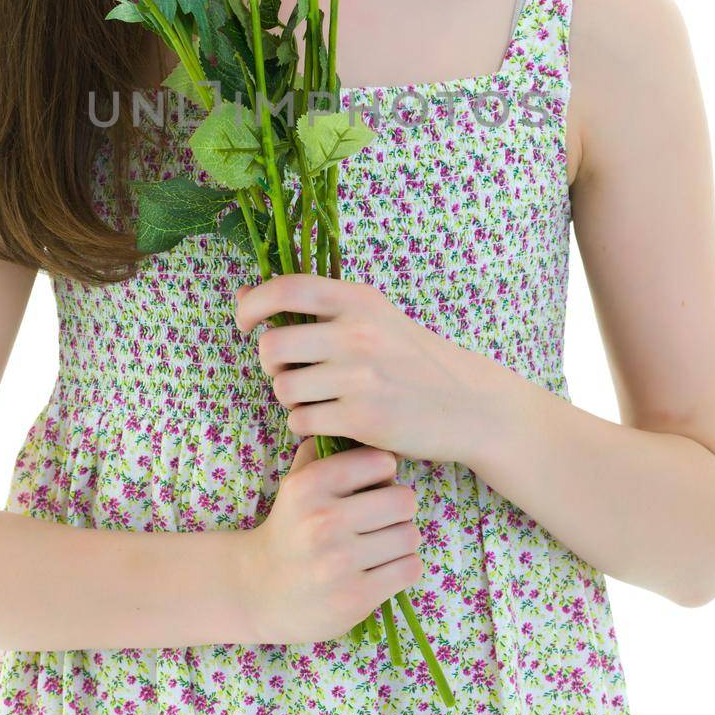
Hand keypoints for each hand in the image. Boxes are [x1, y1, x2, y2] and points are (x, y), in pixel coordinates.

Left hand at [235, 273, 478, 465]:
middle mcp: (358, 333)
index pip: (287, 288)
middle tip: (288, 371)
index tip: (245, 322)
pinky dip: (306, 426)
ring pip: (284, 390)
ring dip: (290, 399)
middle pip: (272, 346)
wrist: (468, 404)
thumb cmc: (411, 358)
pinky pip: (301, 423)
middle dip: (270, 364)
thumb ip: (316, 306)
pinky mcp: (363, 418)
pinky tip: (329, 421)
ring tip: (316, 399)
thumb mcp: (373, 317)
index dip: (252, 304)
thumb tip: (247, 290)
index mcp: (358, 300)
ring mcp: (360, 377)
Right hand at [246, 436, 423, 644]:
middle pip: (403, 500)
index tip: (371, 487)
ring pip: (410, 535)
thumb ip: (326, 450)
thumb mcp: (296, 483)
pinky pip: (410, 568)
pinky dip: (402, 567)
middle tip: (382, 519)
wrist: (261, 591)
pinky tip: (382, 568)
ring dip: (401, 540)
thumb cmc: (291, 528)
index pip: (381, 462)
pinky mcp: (355, 597)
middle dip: (397, 509)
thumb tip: (370, 432)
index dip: (383, 474)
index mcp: (308, 485)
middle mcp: (322, 521)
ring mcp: (339, 562)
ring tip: (380, 545)